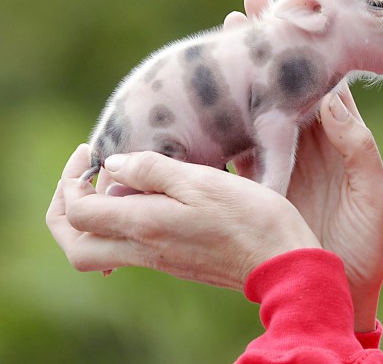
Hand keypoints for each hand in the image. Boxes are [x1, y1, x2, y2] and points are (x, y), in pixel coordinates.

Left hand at [46, 144, 319, 289]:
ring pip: (98, 251)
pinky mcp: (177, 262)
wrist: (283, 261)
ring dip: (91, 219)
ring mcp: (160, 260)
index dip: (72, 180)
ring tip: (113, 183)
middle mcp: (144, 249)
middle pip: (75, 246)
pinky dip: (120, 225)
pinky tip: (148, 199)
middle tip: (80, 178)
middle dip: (65, 211)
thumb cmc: (250, 217)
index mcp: (144, 225)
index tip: (91, 153)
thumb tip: (113, 165)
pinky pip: (128, 250)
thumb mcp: (203, 180)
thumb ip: (154, 170)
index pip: (77, 212)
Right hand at [226, 0, 382, 331]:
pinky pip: (234, 151)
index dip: (307, 47)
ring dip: (239, 79)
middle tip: (243, 11)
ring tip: (219, 45)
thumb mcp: (374, 193)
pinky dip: (218, 127)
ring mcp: (281, 162)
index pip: (324, 81)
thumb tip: (332, 96)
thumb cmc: (367, 244)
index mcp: (341, 139)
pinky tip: (201, 103)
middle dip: (266, 48)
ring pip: (256, 110)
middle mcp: (310, 144)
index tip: (287, 11)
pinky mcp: (258, 185)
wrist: (337, 290)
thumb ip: (356, 145)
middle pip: (285, 86)